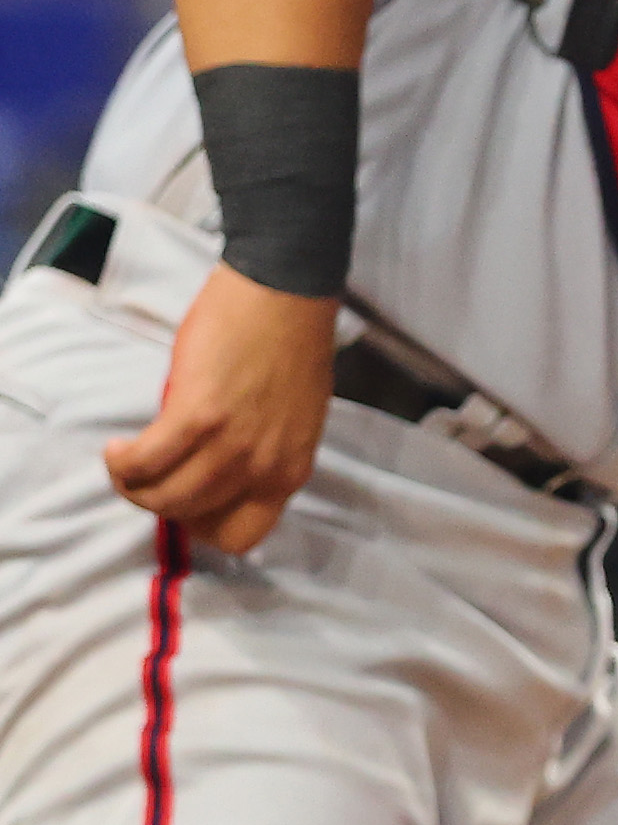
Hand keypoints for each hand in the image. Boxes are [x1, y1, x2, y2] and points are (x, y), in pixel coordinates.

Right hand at [102, 266, 338, 552]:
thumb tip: (218, 475)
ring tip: (127, 460)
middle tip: (149, 473)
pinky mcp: (197, 415)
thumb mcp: (292, 417)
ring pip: (163, 497)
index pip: (243, 536)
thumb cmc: (289, 342)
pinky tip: (119, 448)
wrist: (286, 288)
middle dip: (161, 502)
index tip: (186, 501)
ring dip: (133, 485)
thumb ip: (262, 452)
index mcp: (291, 468)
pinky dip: (122, 462)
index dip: (205, 526)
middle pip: (192, 517)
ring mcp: (232, 443)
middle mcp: (264, 466)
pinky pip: (144, 462)